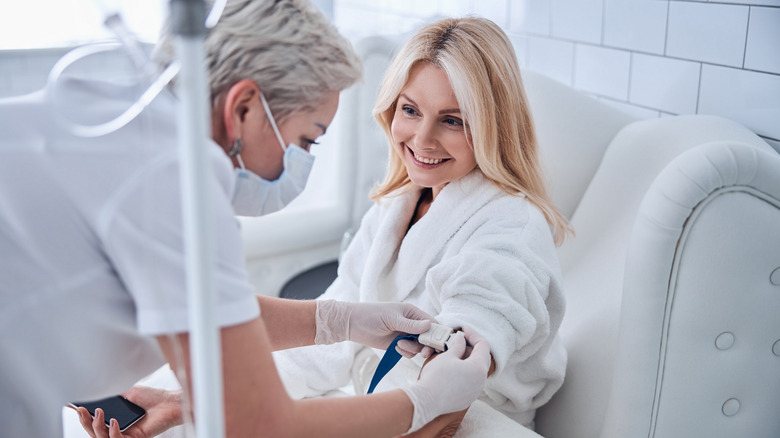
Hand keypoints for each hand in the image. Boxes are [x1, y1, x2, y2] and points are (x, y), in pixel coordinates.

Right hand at [72, 386, 182, 437]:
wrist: (171, 401)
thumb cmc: (152, 398)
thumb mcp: (127, 392)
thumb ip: (111, 393)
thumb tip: (94, 388)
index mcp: (114, 419)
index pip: (93, 421)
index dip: (82, 416)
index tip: (72, 406)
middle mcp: (118, 429)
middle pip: (94, 432)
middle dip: (85, 422)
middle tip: (81, 410)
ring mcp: (126, 435)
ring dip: (97, 426)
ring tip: (99, 412)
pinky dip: (113, 431)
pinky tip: (113, 422)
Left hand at [314, 300, 432, 350]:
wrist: (352, 324)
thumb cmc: (371, 315)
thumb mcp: (392, 319)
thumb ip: (411, 325)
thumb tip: (429, 326)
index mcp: (412, 313)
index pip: (431, 323)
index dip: (436, 334)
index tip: (434, 344)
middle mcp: (411, 324)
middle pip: (428, 337)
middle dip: (426, 345)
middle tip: (423, 353)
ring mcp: (404, 334)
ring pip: (419, 346)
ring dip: (412, 349)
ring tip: (399, 345)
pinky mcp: (398, 344)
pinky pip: (409, 352)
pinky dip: (405, 352)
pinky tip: (395, 348)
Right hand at [400, 327, 490, 433]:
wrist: (426, 401)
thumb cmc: (436, 377)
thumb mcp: (447, 356)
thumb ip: (458, 346)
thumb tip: (461, 339)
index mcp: (479, 368)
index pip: (483, 346)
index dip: (473, 335)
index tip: (463, 330)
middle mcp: (481, 381)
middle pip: (481, 359)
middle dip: (470, 348)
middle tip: (458, 341)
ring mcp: (475, 392)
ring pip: (475, 371)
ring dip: (467, 361)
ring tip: (453, 354)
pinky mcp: (467, 399)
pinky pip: (470, 382)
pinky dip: (464, 373)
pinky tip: (452, 369)